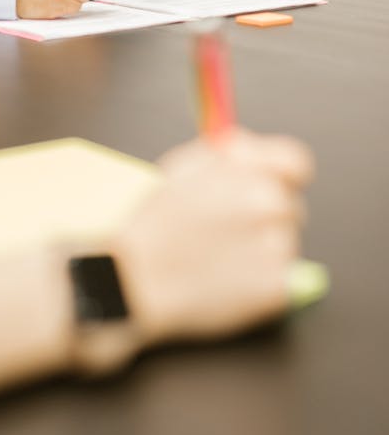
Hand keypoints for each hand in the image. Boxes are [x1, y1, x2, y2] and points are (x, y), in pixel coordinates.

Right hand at [115, 129, 313, 346]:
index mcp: (250, 171)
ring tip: (217, 257)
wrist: (138, 280)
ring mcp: (277, 247)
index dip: (282, 175)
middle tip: (226, 232)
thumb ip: (230, 153)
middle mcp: (271, 203)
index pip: (297, 162)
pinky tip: (225, 280)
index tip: (270, 187)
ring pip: (283, 244)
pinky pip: (282, 280)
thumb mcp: (185, 167)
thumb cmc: (155, 223)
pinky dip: (260, 282)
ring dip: (261, 250)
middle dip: (265, 216)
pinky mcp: (278, 286)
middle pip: (290, 206)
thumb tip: (258, 148)